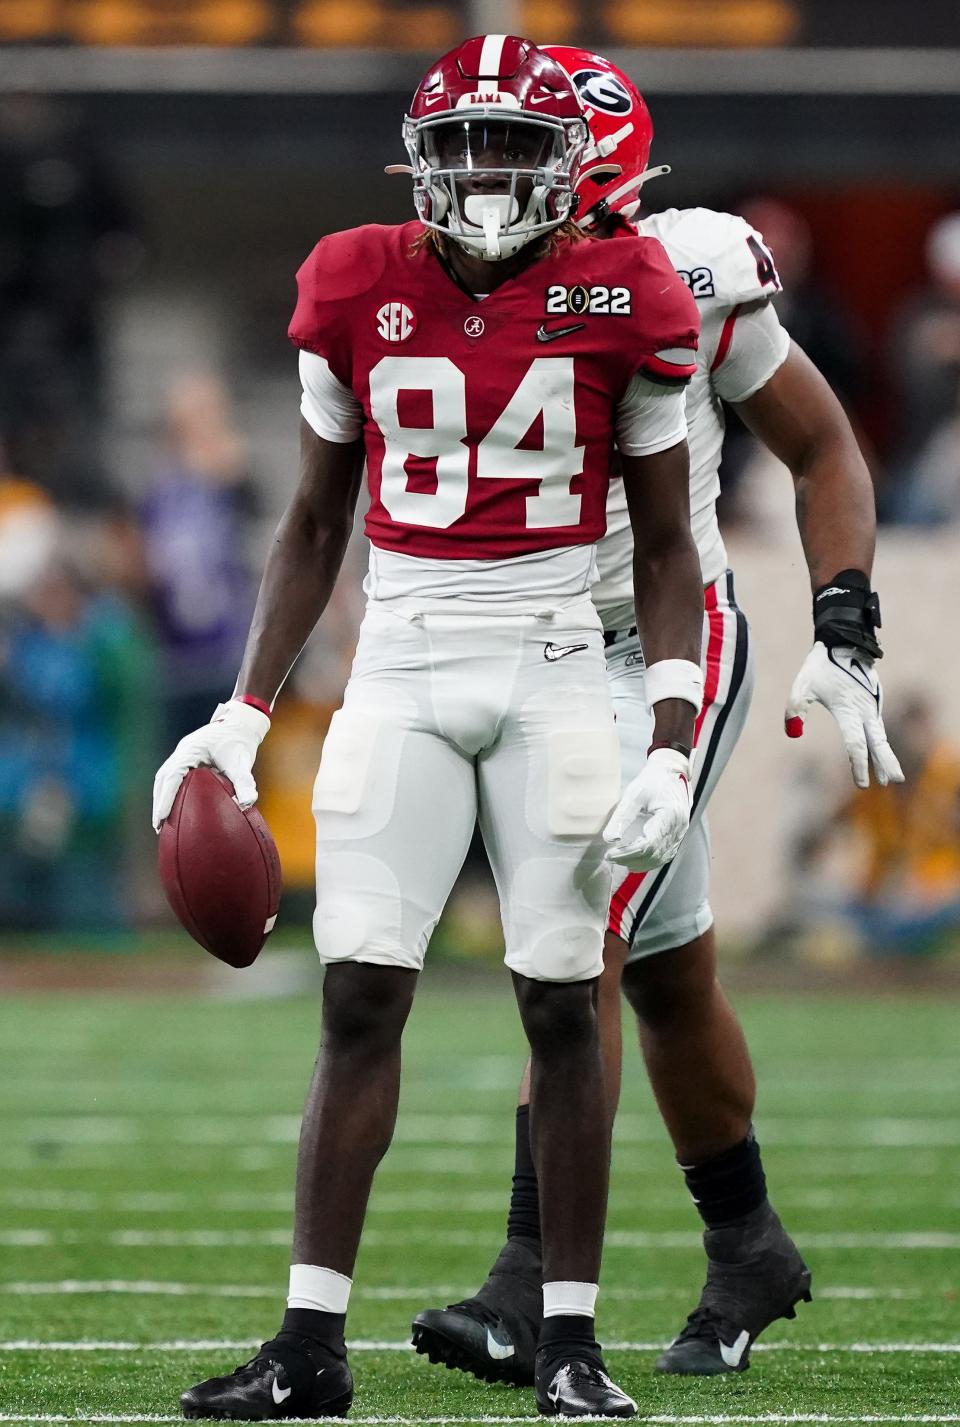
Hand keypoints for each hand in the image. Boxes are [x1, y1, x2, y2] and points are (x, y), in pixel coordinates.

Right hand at [151, 698, 270, 831]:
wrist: (241, 723)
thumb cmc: (241, 741)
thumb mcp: (243, 762)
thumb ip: (245, 782)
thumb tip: (246, 805)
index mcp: (190, 750)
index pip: (171, 777)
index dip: (164, 799)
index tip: (161, 818)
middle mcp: (182, 751)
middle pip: (162, 779)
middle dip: (159, 802)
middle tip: (158, 826)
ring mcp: (183, 753)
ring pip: (164, 777)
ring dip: (162, 798)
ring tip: (162, 821)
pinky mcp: (187, 757)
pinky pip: (173, 776)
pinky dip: (170, 791)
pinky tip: (175, 806)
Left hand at [603, 747, 692, 870]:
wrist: (672, 772)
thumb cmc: (652, 780)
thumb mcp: (634, 794)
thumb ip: (622, 817)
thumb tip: (609, 839)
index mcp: (669, 816)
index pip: (647, 844)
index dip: (627, 853)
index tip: (609, 854)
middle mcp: (678, 828)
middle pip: (653, 854)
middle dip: (630, 859)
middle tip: (610, 857)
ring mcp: (680, 833)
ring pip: (660, 858)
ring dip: (639, 863)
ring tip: (619, 859)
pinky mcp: (678, 835)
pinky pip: (665, 855)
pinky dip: (649, 861)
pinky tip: (634, 860)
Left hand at [785, 642, 903, 788]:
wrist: (844, 642)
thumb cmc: (821, 665)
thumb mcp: (802, 684)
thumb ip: (795, 707)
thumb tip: (792, 733)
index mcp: (849, 709)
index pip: (856, 743)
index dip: (859, 764)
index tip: (862, 784)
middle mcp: (865, 709)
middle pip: (878, 742)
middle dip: (885, 763)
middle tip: (893, 782)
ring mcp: (872, 706)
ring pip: (881, 737)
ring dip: (886, 756)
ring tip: (892, 778)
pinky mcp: (873, 703)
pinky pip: (878, 728)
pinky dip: (881, 744)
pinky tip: (881, 756)